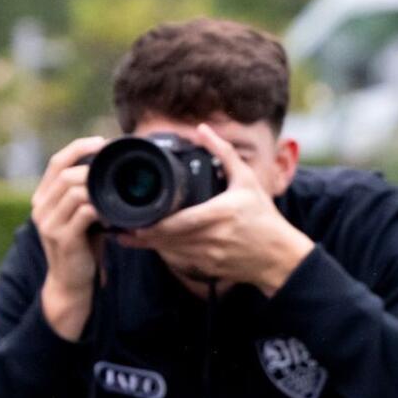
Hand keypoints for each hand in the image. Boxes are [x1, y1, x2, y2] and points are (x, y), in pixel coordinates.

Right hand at [31, 136, 109, 340]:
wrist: (70, 283)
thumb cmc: (80, 247)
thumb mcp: (78, 216)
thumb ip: (84, 194)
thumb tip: (108, 169)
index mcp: (42, 199)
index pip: (56, 162)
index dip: (78, 147)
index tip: (101, 142)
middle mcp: (40, 209)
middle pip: (65, 175)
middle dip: (92, 168)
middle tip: (115, 169)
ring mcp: (49, 224)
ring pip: (75, 192)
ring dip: (98, 190)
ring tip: (113, 196)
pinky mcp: (62, 238)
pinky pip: (84, 212)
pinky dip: (100, 209)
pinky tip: (110, 215)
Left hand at [117, 124, 312, 295]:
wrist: (279, 256)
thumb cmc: (264, 217)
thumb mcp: (246, 180)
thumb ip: (223, 153)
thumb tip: (203, 128)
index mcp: (217, 215)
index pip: (175, 224)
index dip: (150, 226)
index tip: (130, 221)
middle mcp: (210, 239)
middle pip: (165, 240)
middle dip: (140, 236)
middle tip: (119, 228)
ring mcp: (208, 257)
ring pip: (169, 253)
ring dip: (149, 246)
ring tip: (127, 236)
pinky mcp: (208, 268)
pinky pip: (179, 262)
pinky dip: (165, 254)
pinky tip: (153, 246)